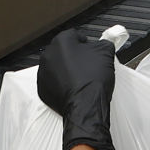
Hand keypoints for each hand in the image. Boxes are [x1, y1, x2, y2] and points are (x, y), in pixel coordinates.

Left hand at [38, 29, 118, 149]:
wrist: (86, 111)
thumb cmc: (96, 81)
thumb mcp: (106, 56)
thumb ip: (104, 44)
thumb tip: (106, 41)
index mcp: (61, 43)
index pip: (75, 38)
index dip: (88, 47)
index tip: (96, 58)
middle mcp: (47, 57)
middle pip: (65, 55)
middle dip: (77, 61)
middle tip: (91, 73)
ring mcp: (43, 76)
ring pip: (59, 71)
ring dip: (70, 76)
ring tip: (85, 86)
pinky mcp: (43, 92)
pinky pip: (56, 87)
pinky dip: (64, 90)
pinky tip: (77, 97)